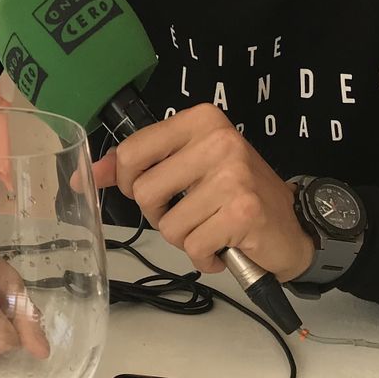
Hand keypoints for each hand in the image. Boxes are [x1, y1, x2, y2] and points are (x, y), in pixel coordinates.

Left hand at [89, 103, 313, 281]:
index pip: (132, 151)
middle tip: (189, 213)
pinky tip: (225, 245)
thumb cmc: (236, 193)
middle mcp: (218, 141)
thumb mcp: (187, 165)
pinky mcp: (242, 211)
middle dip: (160, 216)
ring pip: (168, 225)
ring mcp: (232, 176)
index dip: (128, 181)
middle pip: (145, 192)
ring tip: (212, 228)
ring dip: (185, 238)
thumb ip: (137, 165)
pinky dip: (205, 256)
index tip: (142, 191)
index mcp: (200, 121)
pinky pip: (193, 246)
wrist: (292, 225)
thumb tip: (86, 174)